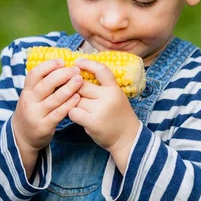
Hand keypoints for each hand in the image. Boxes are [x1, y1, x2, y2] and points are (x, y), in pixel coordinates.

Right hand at [12, 59, 82, 173]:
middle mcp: (29, 101)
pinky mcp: (44, 125)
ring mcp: (36, 114)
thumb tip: (62, 65)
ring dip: (68, 88)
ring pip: (54, 99)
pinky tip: (77, 97)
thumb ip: (42, 82)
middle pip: (45, 84)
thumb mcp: (31, 95)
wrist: (22, 136)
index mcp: (26, 90)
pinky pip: (58, 113)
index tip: (62, 61)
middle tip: (75, 70)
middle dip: (62, 75)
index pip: (34, 74)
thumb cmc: (32, 109)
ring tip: (80, 80)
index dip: (48, 65)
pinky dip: (69, 104)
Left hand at [68, 59, 140, 173]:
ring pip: (75, 99)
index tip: (77, 61)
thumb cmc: (118, 115)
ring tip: (79, 106)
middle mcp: (108, 97)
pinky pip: (73, 112)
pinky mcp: (92, 122)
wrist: (127, 138)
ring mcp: (100, 110)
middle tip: (72, 90)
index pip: (101, 70)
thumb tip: (79, 75)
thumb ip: (101, 87)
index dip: (87, 64)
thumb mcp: (115, 96)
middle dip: (74, 87)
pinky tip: (78, 115)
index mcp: (114, 88)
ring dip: (73, 102)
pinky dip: (72, 113)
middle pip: (82, 85)